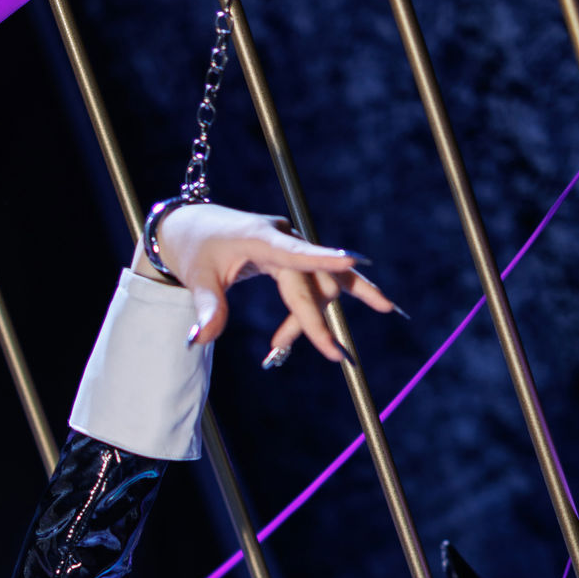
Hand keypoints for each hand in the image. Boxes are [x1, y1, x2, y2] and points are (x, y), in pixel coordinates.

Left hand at [135, 200, 396, 364]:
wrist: (195, 226)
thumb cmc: (196, 249)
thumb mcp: (197, 279)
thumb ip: (206, 310)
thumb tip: (199, 340)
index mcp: (259, 237)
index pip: (294, 253)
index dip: (323, 259)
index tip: (351, 262)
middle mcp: (283, 236)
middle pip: (311, 284)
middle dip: (307, 322)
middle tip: (278, 351)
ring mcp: (294, 242)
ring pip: (322, 284)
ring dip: (312, 318)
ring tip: (279, 346)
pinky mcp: (298, 250)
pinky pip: (329, 274)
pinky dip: (352, 290)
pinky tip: (383, 305)